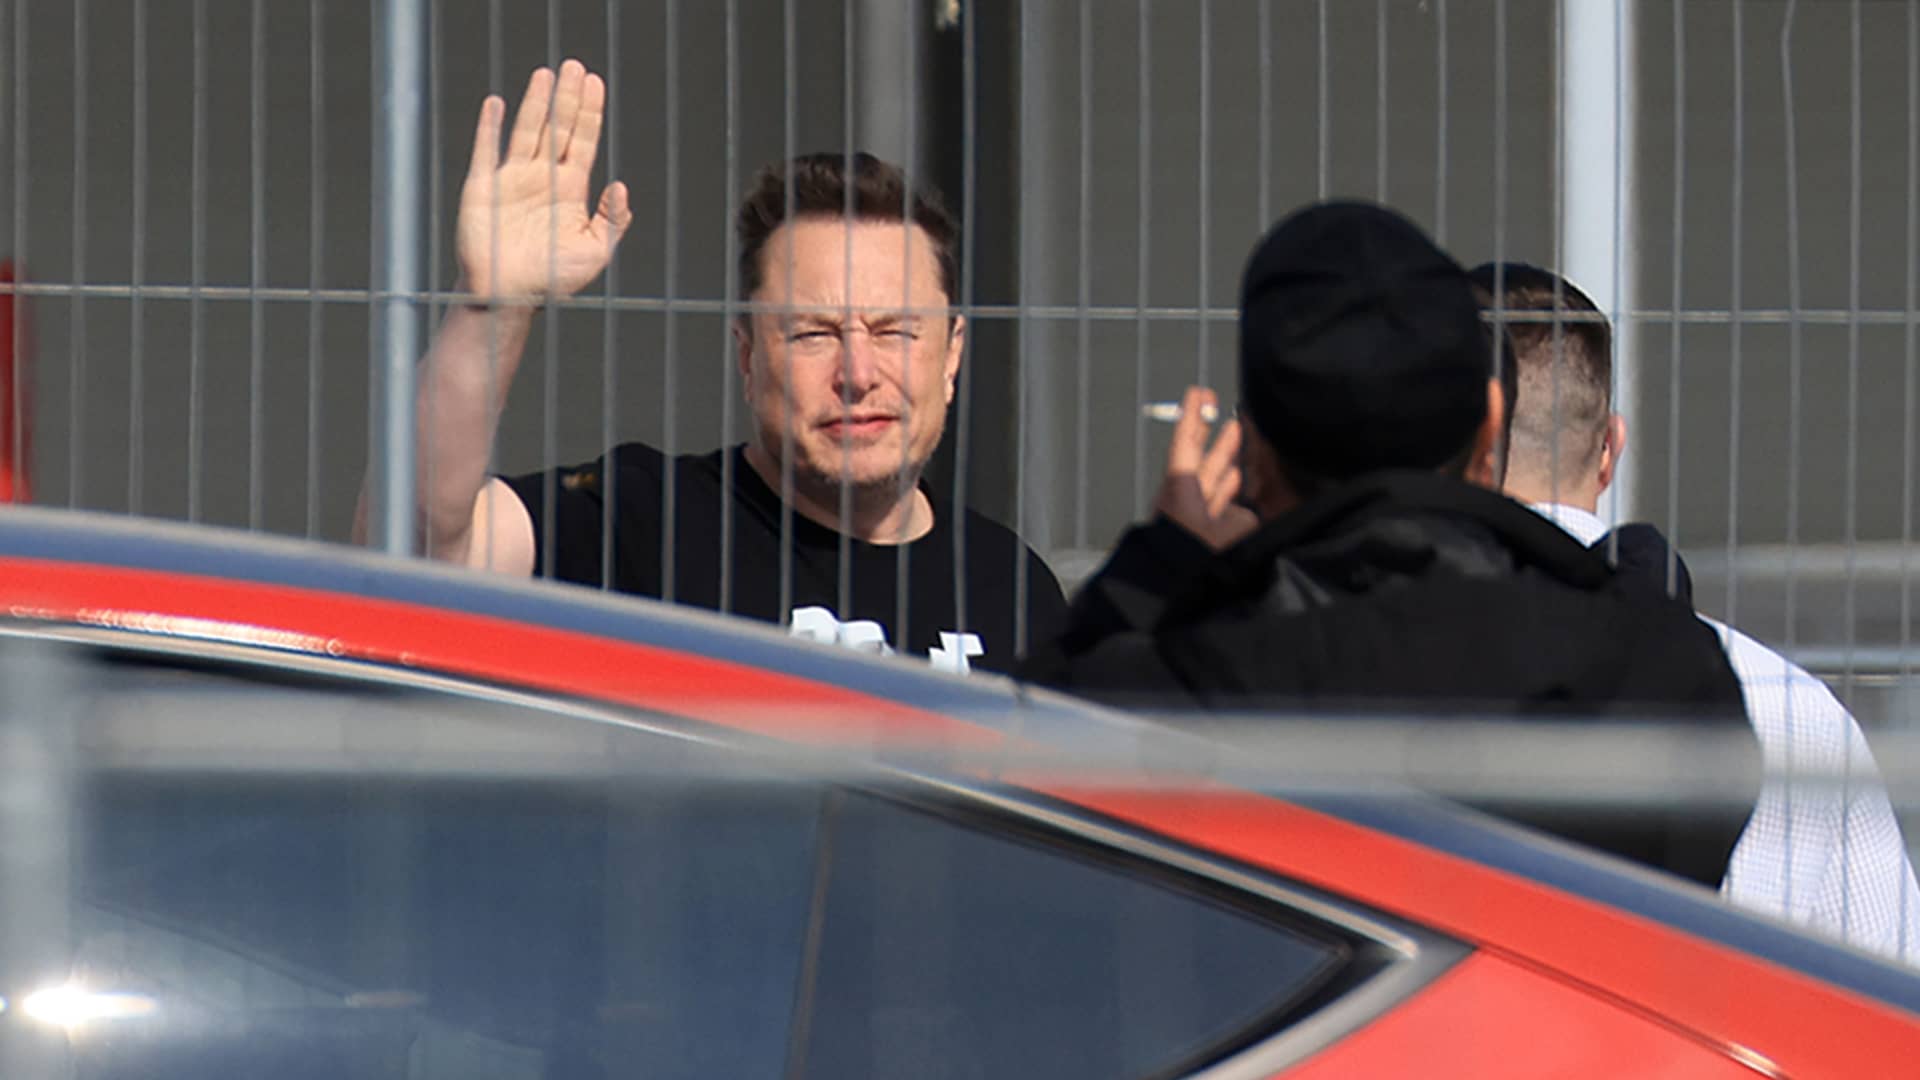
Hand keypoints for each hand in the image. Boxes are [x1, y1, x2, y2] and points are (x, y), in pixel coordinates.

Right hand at [458, 60, 632, 304]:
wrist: (508, 296)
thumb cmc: (552, 280)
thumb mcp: (594, 253)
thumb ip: (612, 221)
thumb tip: (623, 187)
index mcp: (570, 191)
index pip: (582, 142)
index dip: (590, 113)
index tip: (595, 84)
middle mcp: (543, 179)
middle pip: (558, 128)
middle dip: (568, 98)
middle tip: (576, 66)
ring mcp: (512, 180)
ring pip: (527, 131)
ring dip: (536, 103)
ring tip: (546, 74)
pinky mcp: (483, 188)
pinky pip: (486, 151)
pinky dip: (490, 127)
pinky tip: (496, 103)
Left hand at [1152, 386, 1259, 550]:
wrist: (1165, 599)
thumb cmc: (1186, 564)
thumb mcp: (1219, 537)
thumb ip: (1242, 520)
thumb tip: (1246, 518)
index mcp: (1180, 491)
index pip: (1186, 444)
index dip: (1192, 416)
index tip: (1197, 391)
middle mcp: (1185, 501)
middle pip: (1200, 458)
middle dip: (1210, 432)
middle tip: (1217, 406)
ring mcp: (1193, 520)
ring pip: (1211, 480)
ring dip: (1224, 458)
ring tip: (1235, 435)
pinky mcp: (1201, 539)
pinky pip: (1219, 506)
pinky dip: (1230, 490)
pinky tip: (1238, 480)